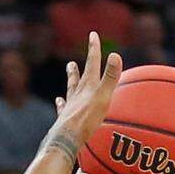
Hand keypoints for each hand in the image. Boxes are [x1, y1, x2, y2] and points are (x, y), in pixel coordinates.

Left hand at [50, 32, 121, 147]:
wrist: (66, 138)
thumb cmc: (86, 119)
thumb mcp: (103, 97)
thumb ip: (110, 77)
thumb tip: (115, 54)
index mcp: (88, 87)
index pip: (92, 63)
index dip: (93, 48)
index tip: (92, 34)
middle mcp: (76, 94)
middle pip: (78, 77)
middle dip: (79, 66)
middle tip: (74, 58)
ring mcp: (69, 107)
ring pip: (70, 90)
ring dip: (70, 80)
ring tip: (69, 72)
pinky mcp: (64, 120)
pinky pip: (63, 108)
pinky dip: (61, 103)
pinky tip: (59, 102)